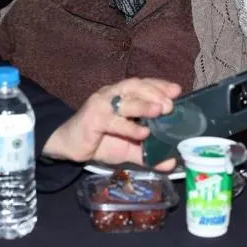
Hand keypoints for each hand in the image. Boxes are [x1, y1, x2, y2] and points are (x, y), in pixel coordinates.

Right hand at [42, 78, 180, 167]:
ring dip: (144, 104)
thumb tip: (171, 162)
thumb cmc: (100, 140)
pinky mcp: (92, 119)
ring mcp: (101, 104)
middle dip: (155, 92)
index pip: (143, 84)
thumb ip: (148, 154)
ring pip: (124, 100)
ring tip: (161, 110)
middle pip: (135, 86)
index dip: (160, 85)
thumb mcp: (128, 147)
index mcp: (122, 95)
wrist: (69, 146)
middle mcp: (112, 94)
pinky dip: (129, 126)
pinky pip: (113, 121)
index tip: (177, 90)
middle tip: (170, 104)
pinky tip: (143, 132)